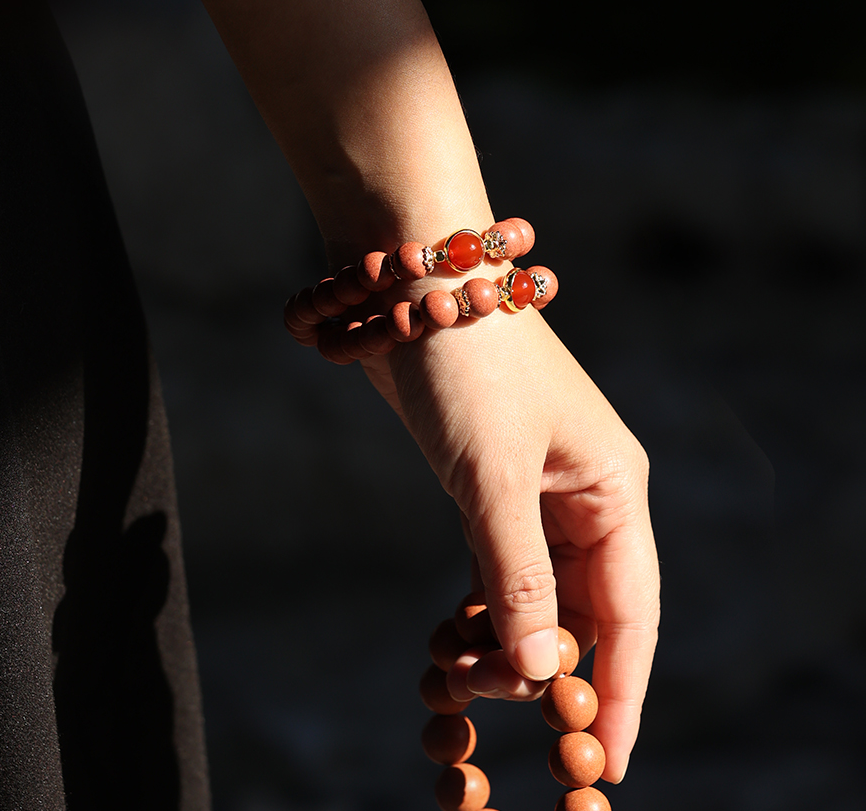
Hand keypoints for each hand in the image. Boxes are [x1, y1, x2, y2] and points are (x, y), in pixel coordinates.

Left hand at [361, 302, 657, 784]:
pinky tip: (448, 639)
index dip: (622, 688)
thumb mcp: (491, 476)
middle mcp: (585, 492)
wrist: (412, 281)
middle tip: (490, 703)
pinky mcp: (488, 484)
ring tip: (453, 671)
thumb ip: (517, 576)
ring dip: (502, 640)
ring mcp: (536, 489)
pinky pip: (496, 568)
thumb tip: (543, 672)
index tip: (607, 761)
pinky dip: (476, 608)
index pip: (631, 610)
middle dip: (544, 666)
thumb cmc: (466, 365)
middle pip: (583, 609)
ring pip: (535, 594)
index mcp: (612, 487)